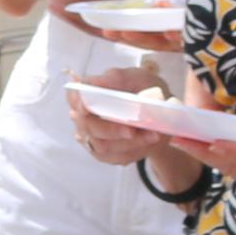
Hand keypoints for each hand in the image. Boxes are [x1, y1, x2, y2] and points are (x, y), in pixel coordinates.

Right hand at [67, 88, 210, 181]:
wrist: (161, 113)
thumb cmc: (143, 90)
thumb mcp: (136, 78)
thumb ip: (116, 79)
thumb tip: (94, 83)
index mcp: (88, 94)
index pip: (74, 98)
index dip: (76, 103)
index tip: (85, 108)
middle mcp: (86, 118)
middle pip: (88, 127)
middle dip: (110, 130)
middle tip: (132, 130)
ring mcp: (95, 138)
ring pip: (103, 146)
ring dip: (129, 142)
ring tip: (152, 135)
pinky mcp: (108, 154)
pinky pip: (118, 157)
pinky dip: (136, 150)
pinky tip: (150, 140)